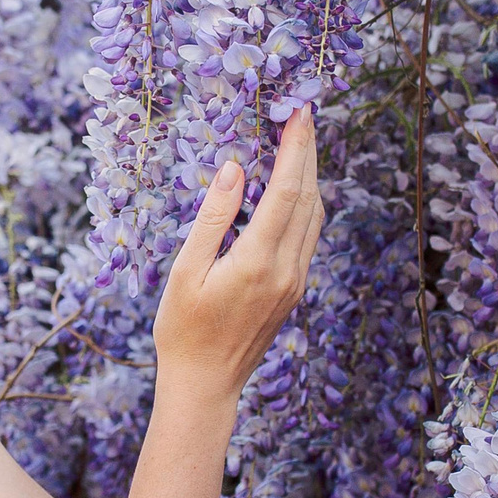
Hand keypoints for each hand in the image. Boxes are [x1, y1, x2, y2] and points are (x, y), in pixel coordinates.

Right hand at [151, 106, 322, 404]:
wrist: (205, 385)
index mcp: (259, 262)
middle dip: (309, 153)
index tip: (300, 112)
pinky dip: (305, 204)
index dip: (296, 148)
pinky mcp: (294, 290)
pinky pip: (308, 236)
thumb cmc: (183, 330)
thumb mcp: (187, 270)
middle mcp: (287, 270)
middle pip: (309, 198)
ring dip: (310, 177)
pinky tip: (292, 189)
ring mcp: (295, 282)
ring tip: (299, 143)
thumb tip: (236, 170)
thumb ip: (213, 217)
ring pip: (314, 217)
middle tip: (304, 115)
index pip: (288, 191)